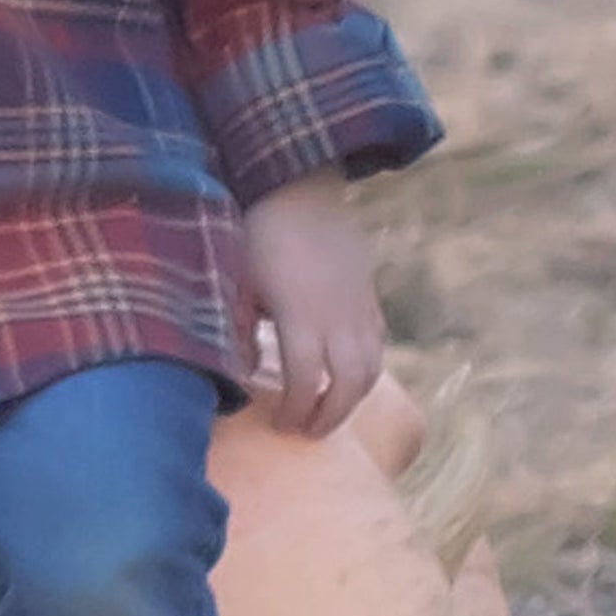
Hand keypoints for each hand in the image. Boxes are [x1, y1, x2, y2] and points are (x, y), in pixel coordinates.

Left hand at [238, 175, 382, 439]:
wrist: (298, 183)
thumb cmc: (258, 232)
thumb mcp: (238, 282)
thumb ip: (240, 331)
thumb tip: (246, 371)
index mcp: (302, 316)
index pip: (305, 383)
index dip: (294, 412)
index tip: (277, 425)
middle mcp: (338, 316)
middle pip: (348, 385)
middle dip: (329, 416)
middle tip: (306, 431)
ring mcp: (359, 304)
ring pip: (371, 367)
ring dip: (352, 397)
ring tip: (328, 410)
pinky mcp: (369, 292)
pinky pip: (378, 343)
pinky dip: (365, 368)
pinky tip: (344, 373)